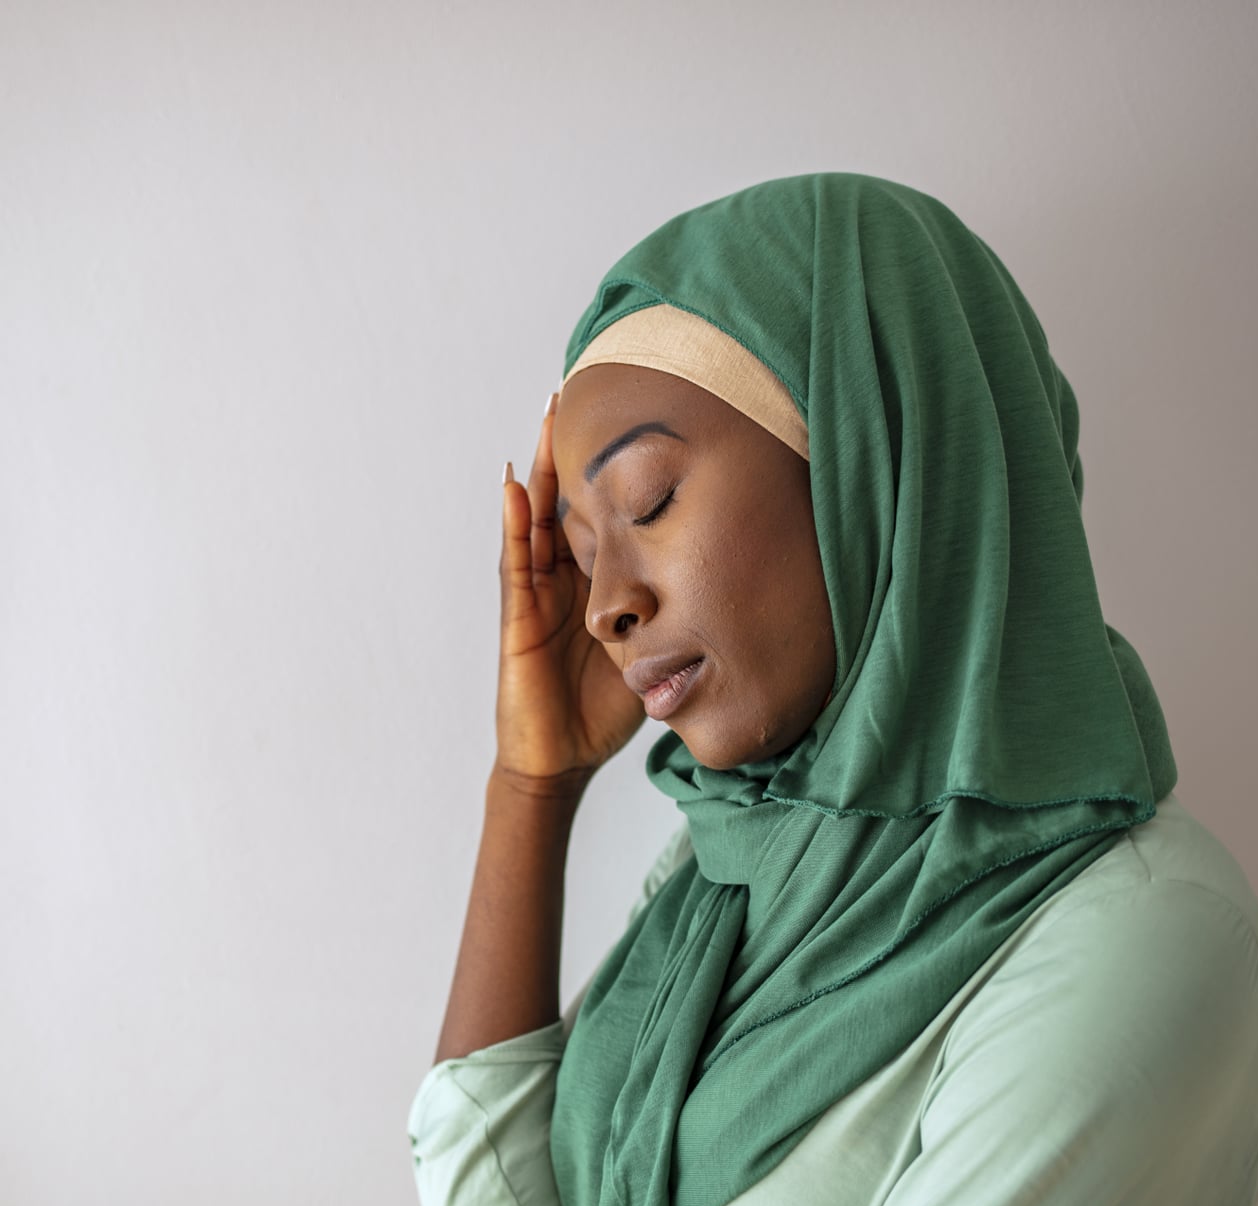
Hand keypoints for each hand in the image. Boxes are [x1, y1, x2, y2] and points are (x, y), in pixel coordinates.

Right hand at [494, 393, 648, 793]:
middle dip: (570, 452)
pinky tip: (513, 485)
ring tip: (545, 420)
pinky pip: (516, 562)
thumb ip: (681, 623)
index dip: (609, 473)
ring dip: (539, 469)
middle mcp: (562, 579)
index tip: (629, 424)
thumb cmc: (604, 710)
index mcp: (594, 585)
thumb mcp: (655, 652)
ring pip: (536, 519)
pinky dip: (514, 522)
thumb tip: (744, 599)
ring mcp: (536, 594)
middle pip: (565, 502)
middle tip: (577, 393)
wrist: (563, 760)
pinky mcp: (518, 617)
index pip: (600, 516)